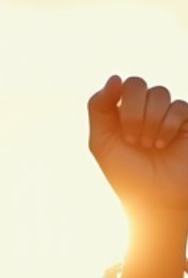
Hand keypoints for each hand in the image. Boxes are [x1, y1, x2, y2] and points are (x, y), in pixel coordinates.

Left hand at [89, 76, 187, 217]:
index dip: (119, 100)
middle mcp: (144, 111)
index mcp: (121, 115)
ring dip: (151, 121)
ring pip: (159, 93)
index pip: (120, 87)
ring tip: (149, 146)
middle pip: (138, 84)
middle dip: (133, 112)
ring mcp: (166, 114)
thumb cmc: (127, 176)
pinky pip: (179, 106)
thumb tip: (115, 77)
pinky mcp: (187, 121)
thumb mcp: (102, 144)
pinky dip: (168, 126)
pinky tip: (163, 145)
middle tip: (133, 140)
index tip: (119, 124)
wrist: (156, 200)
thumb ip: (99, 108)